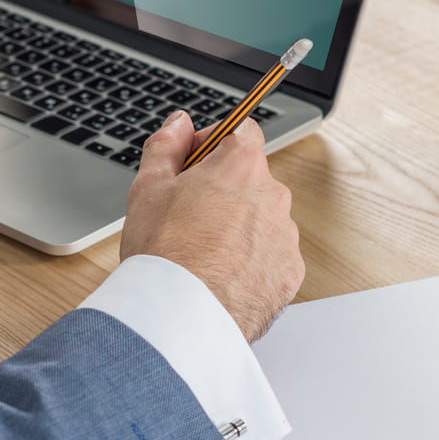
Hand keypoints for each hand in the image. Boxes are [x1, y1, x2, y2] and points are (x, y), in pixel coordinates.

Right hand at [121, 111, 303, 341]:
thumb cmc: (163, 252)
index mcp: (242, 165)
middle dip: (222, 190)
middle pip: (250, 179)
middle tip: (186, 215)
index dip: (213, 142)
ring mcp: (286, 237)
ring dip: (237, 228)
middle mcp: (274, 196)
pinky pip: (270, 257)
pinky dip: (250, 262)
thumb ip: (166, 145)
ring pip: (261, 220)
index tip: (193, 162)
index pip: (241, 129)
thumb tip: (179, 123)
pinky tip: (219, 276)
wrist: (182, 316)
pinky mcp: (290, 274)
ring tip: (201, 254)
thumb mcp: (148, 187)